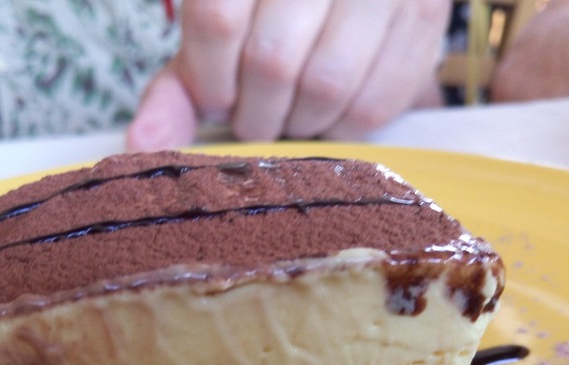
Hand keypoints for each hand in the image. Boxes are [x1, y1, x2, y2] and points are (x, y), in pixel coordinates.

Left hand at [127, 0, 450, 150]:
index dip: (209, 79)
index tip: (218, 97)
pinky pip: (377, 104)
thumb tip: (142, 146)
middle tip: (258, 116)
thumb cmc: (269, 14)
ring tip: (293, 112)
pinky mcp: (426, 16)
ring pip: (327, 86)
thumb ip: (178, 88)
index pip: (217, 18)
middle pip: (273, 60)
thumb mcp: (221, 29)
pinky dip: (344, 128)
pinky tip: (331, 111)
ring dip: (299, 124)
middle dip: (256, 113)